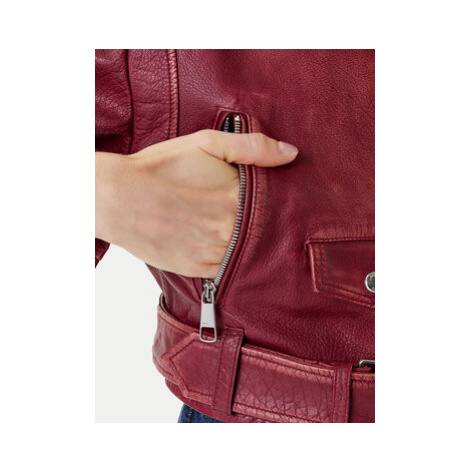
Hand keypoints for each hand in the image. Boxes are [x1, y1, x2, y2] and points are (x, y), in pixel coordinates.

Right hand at [95, 130, 297, 277]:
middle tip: (257, 214)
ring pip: (246, 253)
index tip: (281, 199)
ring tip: (234, 227)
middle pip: (263, 231)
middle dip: (264, 223)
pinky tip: (219, 243)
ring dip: (248, 243)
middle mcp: (227, 231)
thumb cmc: (160, 168)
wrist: (116, 198)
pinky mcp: (196, 269)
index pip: (275, 206)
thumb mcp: (204, 144)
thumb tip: (290, 153)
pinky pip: (226, 269)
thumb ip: (250, 147)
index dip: (277, 202)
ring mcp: (212, 254)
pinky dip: (229, 258)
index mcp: (234, 200)